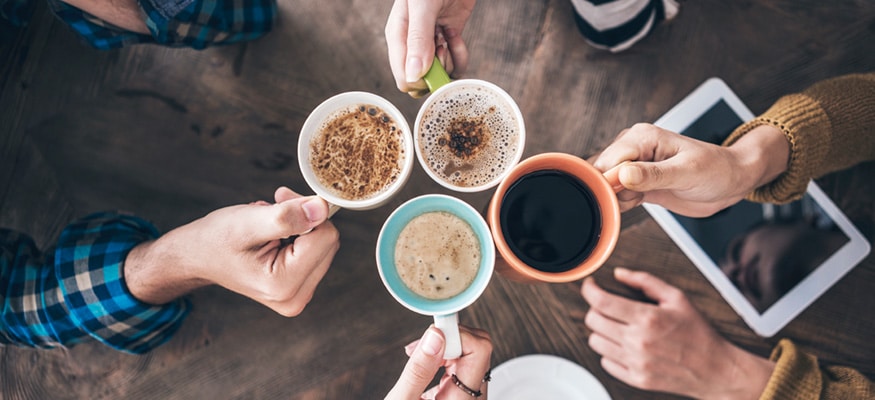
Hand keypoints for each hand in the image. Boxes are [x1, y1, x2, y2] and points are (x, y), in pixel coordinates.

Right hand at [125, 186, 339, 315]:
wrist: (197, 258)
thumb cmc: (216, 240)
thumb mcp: (248, 222)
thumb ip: (286, 217)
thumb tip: (322, 209)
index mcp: (284, 285)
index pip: (326, 236)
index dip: (307, 209)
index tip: (281, 198)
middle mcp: (295, 298)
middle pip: (328, 242)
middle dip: (305, 218)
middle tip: (274, 207)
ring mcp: (298, 296)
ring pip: (324, 245)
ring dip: (301, 226)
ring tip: (268, 226)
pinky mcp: (299, 289)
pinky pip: (316, 252)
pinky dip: (299, 237)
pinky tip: (274, 235)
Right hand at [385, 0, 475, 96]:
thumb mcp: (423, 7)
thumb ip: (418, 40)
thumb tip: (413, 76)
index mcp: (397, 37)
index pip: (403, 77)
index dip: (422, 81)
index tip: (435, 63)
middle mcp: (411, 44)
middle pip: (422, 79)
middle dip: (437, 71)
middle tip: (442, 47)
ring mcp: (430, 43)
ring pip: (440, 73)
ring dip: (450, 59)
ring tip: (449, 35)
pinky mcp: (448, 39)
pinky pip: (454, 62)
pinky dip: (460, 54)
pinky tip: (456, 34)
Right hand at [386, 325, 492, 399]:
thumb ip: (419, 368)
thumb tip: (435, 336)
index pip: (479, 349)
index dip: (455, 336)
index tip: (432, 334)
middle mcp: (474, 398)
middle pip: (478, 348)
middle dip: (449, 340)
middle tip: (420, 348)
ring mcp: (471, 397)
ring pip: (472, 354)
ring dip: (445, 348)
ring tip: (418, 357)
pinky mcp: (464, 395)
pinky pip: (464, 366)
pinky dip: (445, 358)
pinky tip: (426, 365)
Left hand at [581, 268, 774, 398]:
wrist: (714, 369)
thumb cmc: (698, 332)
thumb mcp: (677, 298)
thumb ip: (645, 281)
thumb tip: (619, 274)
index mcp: (648, 318)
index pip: (601, 302)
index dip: (589, 290)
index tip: (590, 286)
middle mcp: (638, 341)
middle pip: (593, 320)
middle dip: (596, 308)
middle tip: (607, 306)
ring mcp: (635, 362)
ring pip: (595, 341)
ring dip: (601, 331)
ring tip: (617, 326)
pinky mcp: (636, 379)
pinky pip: (605, 362)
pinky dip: (609, 352)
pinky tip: (623, 345)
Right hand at [592, 123, 788, 216]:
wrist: (732, 182)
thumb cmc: (717, 170)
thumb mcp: (687, 172)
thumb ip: (653, 175)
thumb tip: (623, 175)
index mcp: (643, 137)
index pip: (609, 160)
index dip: (608, 181)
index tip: (617, 198)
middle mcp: (634, 148)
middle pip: (601, 172)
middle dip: (609, 192)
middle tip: (633, 201)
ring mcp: (634, 166)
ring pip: (606, 185)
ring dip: (615, 199)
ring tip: (640, 200)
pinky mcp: (638, 183)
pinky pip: (617, 195)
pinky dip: (621, 204)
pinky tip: (638, 203)